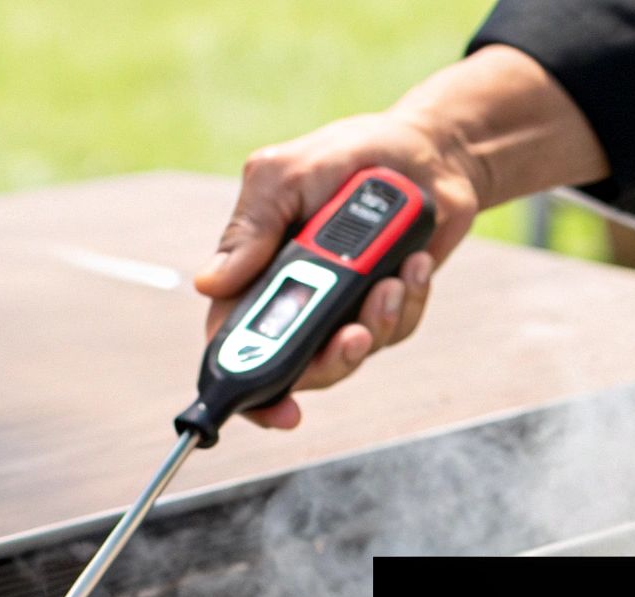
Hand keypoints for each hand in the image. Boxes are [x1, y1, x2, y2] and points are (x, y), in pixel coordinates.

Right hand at [195, 111, 481, 428]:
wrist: (426, 150)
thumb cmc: (347, 155)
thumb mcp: (285, 176)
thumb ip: (250, 228)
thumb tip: (208, 283)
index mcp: (258, 270)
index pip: (236, 341)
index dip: (249, 384)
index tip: (277, 408)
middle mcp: (299, 296)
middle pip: (301, 366)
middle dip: (330, 362)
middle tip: (353, 336)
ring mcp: (346, 304)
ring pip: (354, 353)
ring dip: (377, 323)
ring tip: (392, 279)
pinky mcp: (390, 303)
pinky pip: (397, 328)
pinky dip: (410, 301)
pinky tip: (415, 263)